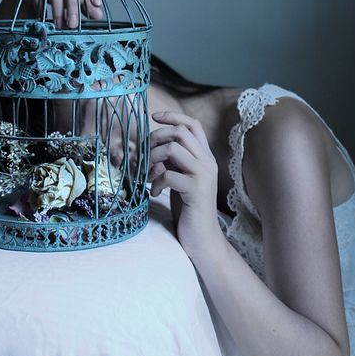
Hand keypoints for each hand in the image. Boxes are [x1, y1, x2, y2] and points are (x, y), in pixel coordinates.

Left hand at [148, 111, 222, 260]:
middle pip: (180, 132)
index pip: (192, 124)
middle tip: (146, 154)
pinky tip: (155, 193)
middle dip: (157, 137)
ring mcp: (203, 175)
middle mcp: (208, 162)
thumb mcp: (180, 179)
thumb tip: (154, 148)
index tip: (153, 117)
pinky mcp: (196, 190)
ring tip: (148, 175)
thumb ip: (173, 161)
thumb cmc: (188, 209)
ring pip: (173, 148)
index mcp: (205, 157)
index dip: (172, 116)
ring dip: (153, 159)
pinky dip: (156, 182)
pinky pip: (168, 174)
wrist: (203, 239)